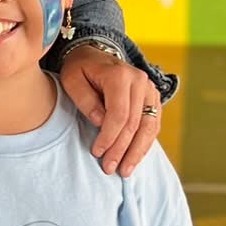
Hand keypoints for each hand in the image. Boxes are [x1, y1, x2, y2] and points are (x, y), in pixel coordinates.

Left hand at [60, 50, 162, 177]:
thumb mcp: (72, 80)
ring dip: (137, 152)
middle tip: (110, 168)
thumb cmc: (80, 69)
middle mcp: (140, 81)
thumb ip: (86, 101)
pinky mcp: (153, 98)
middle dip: (122, 150)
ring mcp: (150, 89)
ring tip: (125, 171)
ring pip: (149, 127)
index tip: (97, 152)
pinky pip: (153, 125)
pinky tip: (135, 158)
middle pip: (135, 123)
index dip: (109, 137)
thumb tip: (101, 123)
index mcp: (119, 75)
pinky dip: (144, 144)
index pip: (119, 114)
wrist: (95, 53)